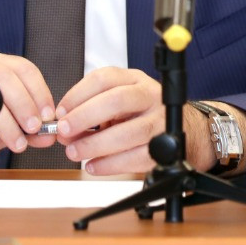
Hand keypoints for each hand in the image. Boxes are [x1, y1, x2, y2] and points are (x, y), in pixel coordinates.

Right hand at [0, 52, 58, 160]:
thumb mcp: (5, 120)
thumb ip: (28, 126)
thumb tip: (50, 136)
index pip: (24, 68)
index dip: (40, 92)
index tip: (48, 115)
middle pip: (5, 78)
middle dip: (25, 105)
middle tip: (34, 129)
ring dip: (9, 127)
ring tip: (17, 144)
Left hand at [55, 67, 191, 175]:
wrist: (185, 130)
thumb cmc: (143, 115)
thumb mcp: (120, 102)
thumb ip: (91, 111)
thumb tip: (63, 130)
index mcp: (135, 80)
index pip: (104, 78)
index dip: (77, 95)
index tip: (61, 112)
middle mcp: (151, 96)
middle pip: (116, 101)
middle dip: (84, 117)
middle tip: (64, 131)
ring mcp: (160, 122)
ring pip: (126, 133)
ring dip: (94, 145)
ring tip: (74, 152)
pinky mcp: (164, 148)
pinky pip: (134, 158)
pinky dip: (109, 165)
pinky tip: (94, 166)